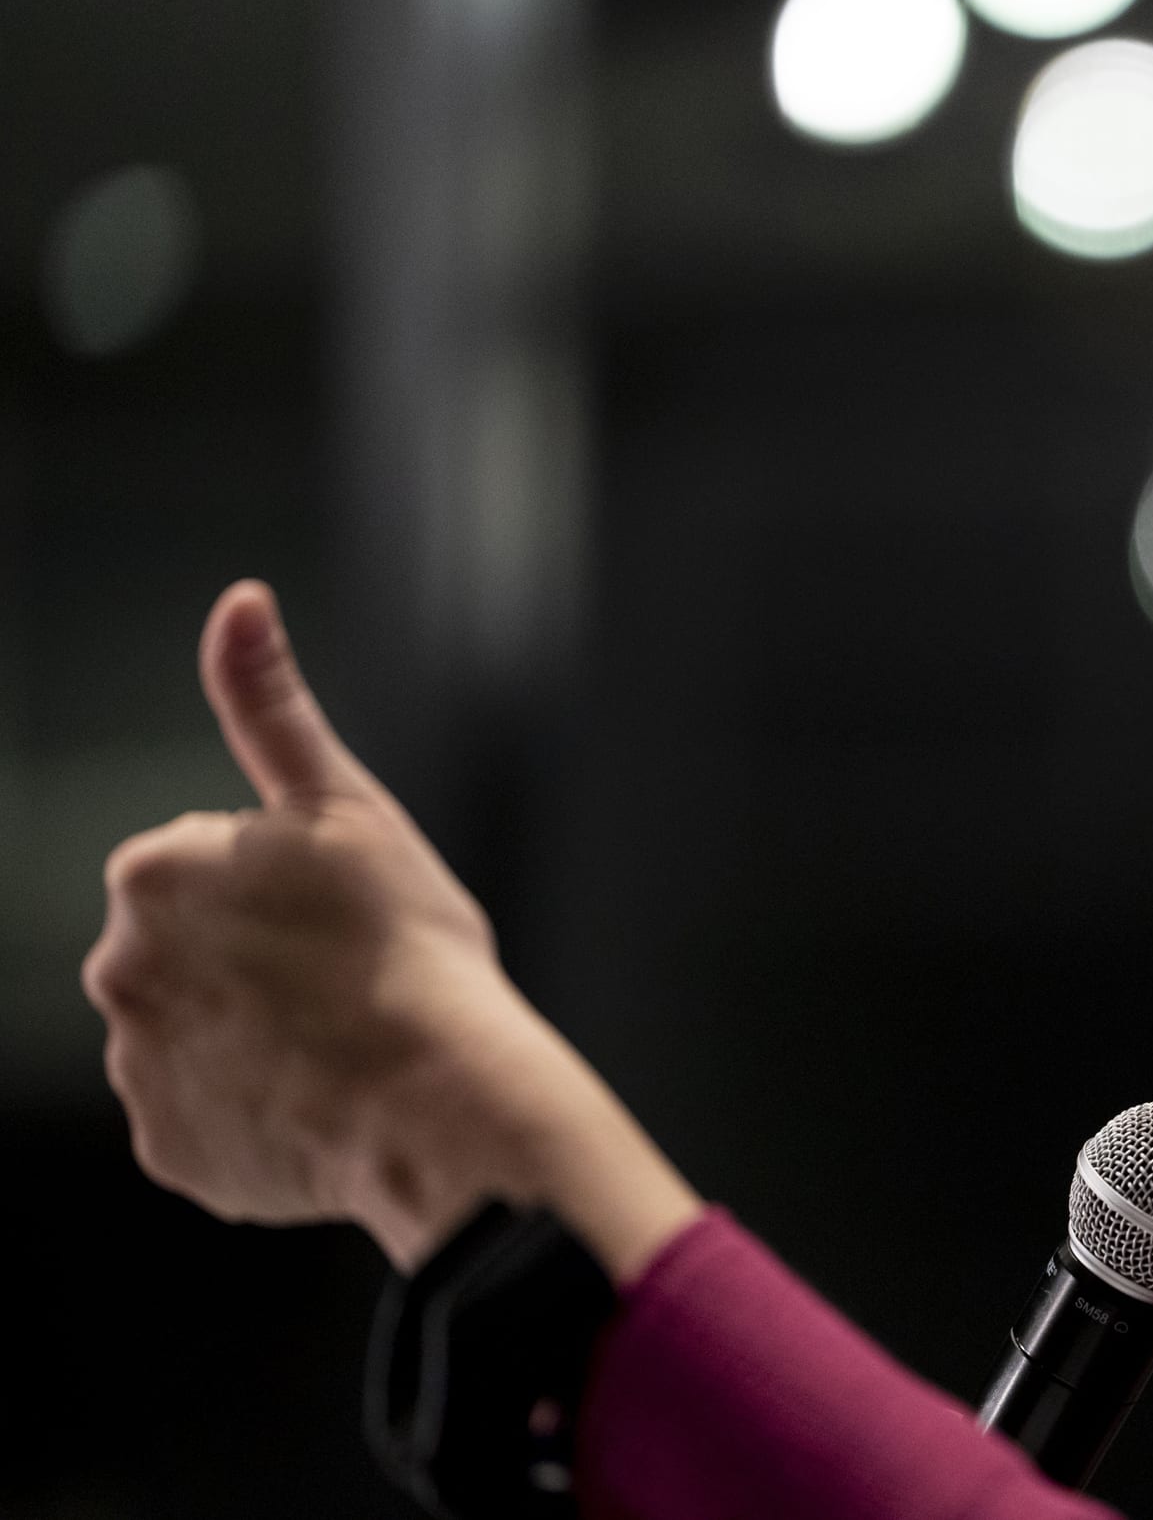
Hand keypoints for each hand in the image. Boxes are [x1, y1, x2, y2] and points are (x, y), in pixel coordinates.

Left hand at [80, 581, 689, 1275]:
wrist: (440, 1101)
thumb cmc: (409, 952)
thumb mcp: (350, 805)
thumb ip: (271, 706)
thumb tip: (239, 601)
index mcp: (152, 872)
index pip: (210, 862)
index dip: (288, 884)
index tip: (341, 913)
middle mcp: (116, 969)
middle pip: (195, 949)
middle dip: (254, 958)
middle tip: (346, 978)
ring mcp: (138, 1069)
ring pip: (200, 1032)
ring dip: (254, 1034)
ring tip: (342, 1044)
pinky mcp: (169, 1148)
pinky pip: (208, 1117)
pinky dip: (254, 1111)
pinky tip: (320, 1099)